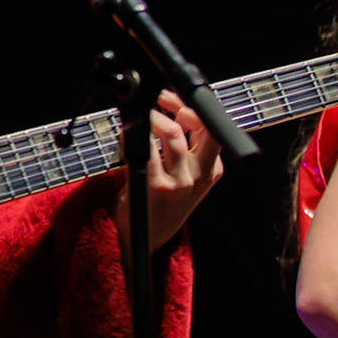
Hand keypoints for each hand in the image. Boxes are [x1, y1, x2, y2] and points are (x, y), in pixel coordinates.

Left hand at [115, 89, 223, 254]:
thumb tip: (169, 109)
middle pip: (200, 125)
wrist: (146, 238)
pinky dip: (133, 134)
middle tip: (157, 100)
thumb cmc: (160, 201)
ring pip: (172, 132)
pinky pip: (146, 149)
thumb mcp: (185, 175)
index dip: (188, 107)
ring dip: (152, 117)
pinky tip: (126, 134)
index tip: (169, 99)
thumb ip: (184, 147)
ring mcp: (180, 182)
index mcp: (211, 170)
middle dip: (177, 105)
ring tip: (138, 118)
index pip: (210, 128)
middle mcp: (200, 175)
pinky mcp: (156, 186)